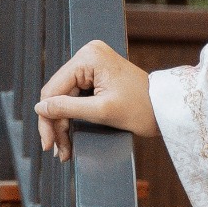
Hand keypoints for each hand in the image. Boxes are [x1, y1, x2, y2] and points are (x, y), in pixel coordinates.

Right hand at [35, 40, 157, 161]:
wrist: (167, 109)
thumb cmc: (143, 109)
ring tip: (64, 149)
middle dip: (56, 124)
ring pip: (65, 98)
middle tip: (57, 151)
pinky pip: (76, 97)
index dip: (47, 119)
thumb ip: (68, 109)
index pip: (53, 89)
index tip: (48, 144)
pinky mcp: (97, 74)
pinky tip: (70, 135)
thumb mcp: (102, 111)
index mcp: (88, 57)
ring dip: (63, 124)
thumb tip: (40, 108)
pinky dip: (73, 117)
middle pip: (57, 94)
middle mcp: (88, 55)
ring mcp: (92, 64)